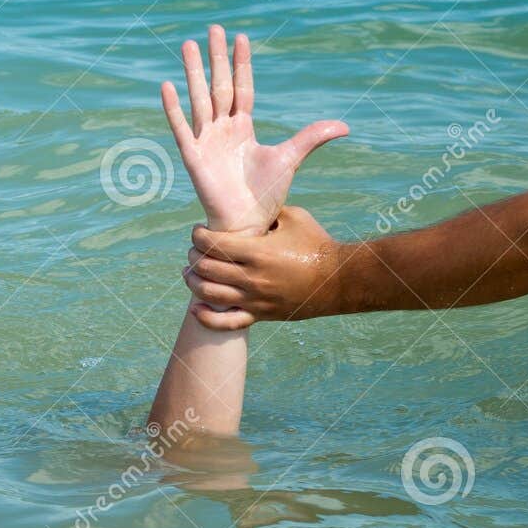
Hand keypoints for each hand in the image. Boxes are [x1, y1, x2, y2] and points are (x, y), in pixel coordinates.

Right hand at [160, 25, 348, 232]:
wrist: (248, 222)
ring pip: (200, 98)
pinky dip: (174, 108)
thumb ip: (311, 137)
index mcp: (244, 127)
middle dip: (216, 57)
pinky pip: (181, 127)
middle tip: (212, 28)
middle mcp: (223, 129)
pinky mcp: (193, 156)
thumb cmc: (266, 194)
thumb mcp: (290, 159)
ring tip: (188, 45)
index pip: (242, 87)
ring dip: (193, 72)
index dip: (242, 63)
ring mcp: (206, 140)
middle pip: (219, 85)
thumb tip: (345, 126)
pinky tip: (167, 86)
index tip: (240, 36)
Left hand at [181, 206, 347, 327]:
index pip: (213, 244)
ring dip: (193, 281)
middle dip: (193, 256)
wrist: (338, 279)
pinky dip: (206, 317)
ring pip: (209, 294)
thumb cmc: (316, 243)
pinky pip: (227, 323)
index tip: (198, 231)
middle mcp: (253, 277)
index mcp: (258, 251)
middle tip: (194, 250)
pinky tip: (196, 308)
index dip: (198, 236)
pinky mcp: (260, 315)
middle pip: (206, 268)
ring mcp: (255, 299)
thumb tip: (247, 205)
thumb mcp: (293, 217)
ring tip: (190, 273)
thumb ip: (266, 212)